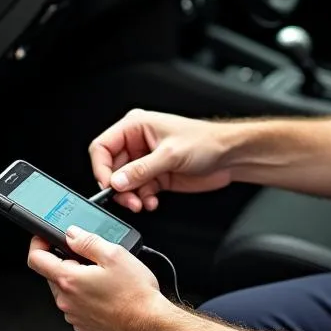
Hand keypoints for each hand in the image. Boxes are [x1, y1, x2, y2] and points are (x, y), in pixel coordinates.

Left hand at [27, 228, 169, 330]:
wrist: (149, 325)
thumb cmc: (135, 294)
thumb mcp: (114, 254)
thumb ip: (87, 241)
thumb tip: (71, 234)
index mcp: (69, 280)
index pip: (36, 259)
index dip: (38, 243)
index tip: (46, 238)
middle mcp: (66, 301)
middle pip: (52, 274)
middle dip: (66, 261)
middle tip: (90, 257)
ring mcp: (74, 315)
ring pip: (65, 290)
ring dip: (78, 279)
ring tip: (104, 276)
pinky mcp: (84, 325)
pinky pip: (77, 305)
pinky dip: (85, 296)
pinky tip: (106, 293)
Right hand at [89, 108, 232, 212]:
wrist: (229, 156)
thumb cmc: (205, 141)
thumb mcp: (170, 154)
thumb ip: (141, 170)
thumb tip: (117, 181)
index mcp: (135, 126)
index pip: (103, 147)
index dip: (101, 167)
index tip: (108, 185)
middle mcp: (138, 143)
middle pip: (111, 168)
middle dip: (118, 187)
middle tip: (128, 199)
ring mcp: (146, 161)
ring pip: (124, 183)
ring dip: (130, 196)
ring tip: (141, 203)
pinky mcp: (156, 176)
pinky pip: (138, 191)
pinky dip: (142, 200)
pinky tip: (152, 202)